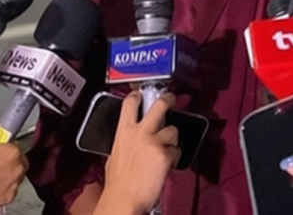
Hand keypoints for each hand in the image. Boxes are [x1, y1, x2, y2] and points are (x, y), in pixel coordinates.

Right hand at [0, 137, 27, 210]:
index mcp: (12, 152)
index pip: (16, 148)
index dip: (6, 150)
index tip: (0, 152)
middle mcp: (17, 168)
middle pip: (20, 163)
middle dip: (10, 163)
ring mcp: (14, 184)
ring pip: (16, 178)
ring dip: (7, 176)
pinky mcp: (8, 197)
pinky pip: (10, 191)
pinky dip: (2, 189)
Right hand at [96, 91, 180, 214]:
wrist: (124, 200)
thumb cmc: (119, 183)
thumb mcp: (115, 155)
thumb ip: (126, 142)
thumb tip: (132, 138)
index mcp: (123, 132)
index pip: (130, 103)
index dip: (138, 95)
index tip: (142, 93)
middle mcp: (140, 133)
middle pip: (159, 105)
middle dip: (167, 99)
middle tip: (170, 99)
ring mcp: (154, 142)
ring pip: (173, 130)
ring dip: (171, 140)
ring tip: (163, 153)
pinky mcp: (166, 154)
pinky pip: (177, 150)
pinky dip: (174, 157)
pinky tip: (165, 166)